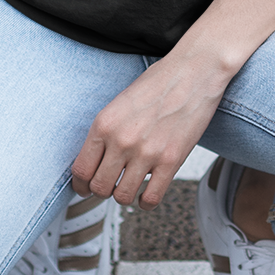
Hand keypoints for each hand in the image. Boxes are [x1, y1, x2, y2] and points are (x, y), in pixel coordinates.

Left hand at [72, 47, 232, 208]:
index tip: (86, 187)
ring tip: (130, 186)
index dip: (81, 184)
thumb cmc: (159, 83)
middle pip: (99, 187)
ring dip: (125, 196)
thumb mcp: (120, 103)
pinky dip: (146, 202)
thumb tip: (95, 160)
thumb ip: (106, 131)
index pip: (81, 169)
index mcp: (104, 124)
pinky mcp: (171, 161)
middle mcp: (122, 140)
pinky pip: (151, 199)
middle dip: (102, 191)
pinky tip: (148, 193)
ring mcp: (146, 153)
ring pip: (122, 197)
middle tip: (110, 186)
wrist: (194, 72)